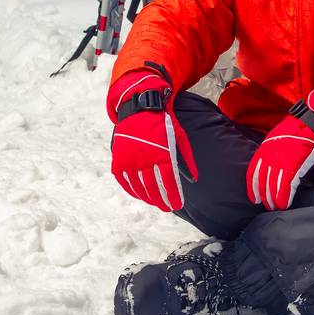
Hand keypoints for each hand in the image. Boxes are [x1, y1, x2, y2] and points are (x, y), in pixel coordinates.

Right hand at [108, 64, 197, 211]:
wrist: (139, 108)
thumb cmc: (162, 122)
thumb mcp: (179, 136)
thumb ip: (187, 158)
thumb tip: (195, 179)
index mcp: (162, 154)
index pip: (169, 183)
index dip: (173, 196)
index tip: (177, 205)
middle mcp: (145, 159)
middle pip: (154, 188)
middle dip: (162, 200)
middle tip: (167, 207)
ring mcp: (129, 160)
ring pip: (139, 187)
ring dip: (148, 198)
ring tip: (155, 203)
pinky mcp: (118, 160)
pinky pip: (124, 181)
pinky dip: (132, 190)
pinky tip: (139, 194)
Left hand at [247, 85, 313, 209]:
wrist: (309, 124)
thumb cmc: (294, 130)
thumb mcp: (275, 139)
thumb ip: (269, 153)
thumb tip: (268, 167)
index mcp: (264, 150)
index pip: (253, 173)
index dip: (253, 188)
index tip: (254, 198)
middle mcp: (269, 157)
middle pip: (263, 182)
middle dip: (264, 196)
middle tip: (266, 206)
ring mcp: (281, 162)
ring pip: (273, 186)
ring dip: (274, 200)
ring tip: (275, 208)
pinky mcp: (293, 166)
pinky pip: (286, 186)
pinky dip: (284, 197)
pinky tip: (284, 204)